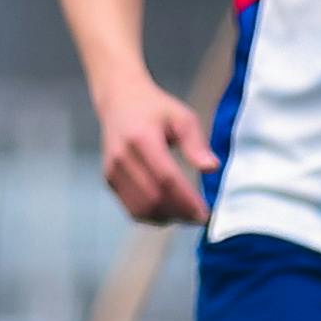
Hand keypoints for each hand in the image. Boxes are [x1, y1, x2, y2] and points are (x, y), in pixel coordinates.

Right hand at [93, 71, 217, 223]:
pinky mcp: (109, 180)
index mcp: (141, 139)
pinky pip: (131, 208)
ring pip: (141, 208)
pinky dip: (152, 216)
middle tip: (200, 218)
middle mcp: (122, 157)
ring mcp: (112, 170)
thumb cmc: (155, 109)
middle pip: (153, 197)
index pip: (166, 178)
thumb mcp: (182, 117)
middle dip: (180, 213)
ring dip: (167, 218)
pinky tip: (170, 213)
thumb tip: (211, 168)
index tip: (206, 213)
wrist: (119, 101)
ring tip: (187, 216)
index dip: (187, 200)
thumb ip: (196, 143)